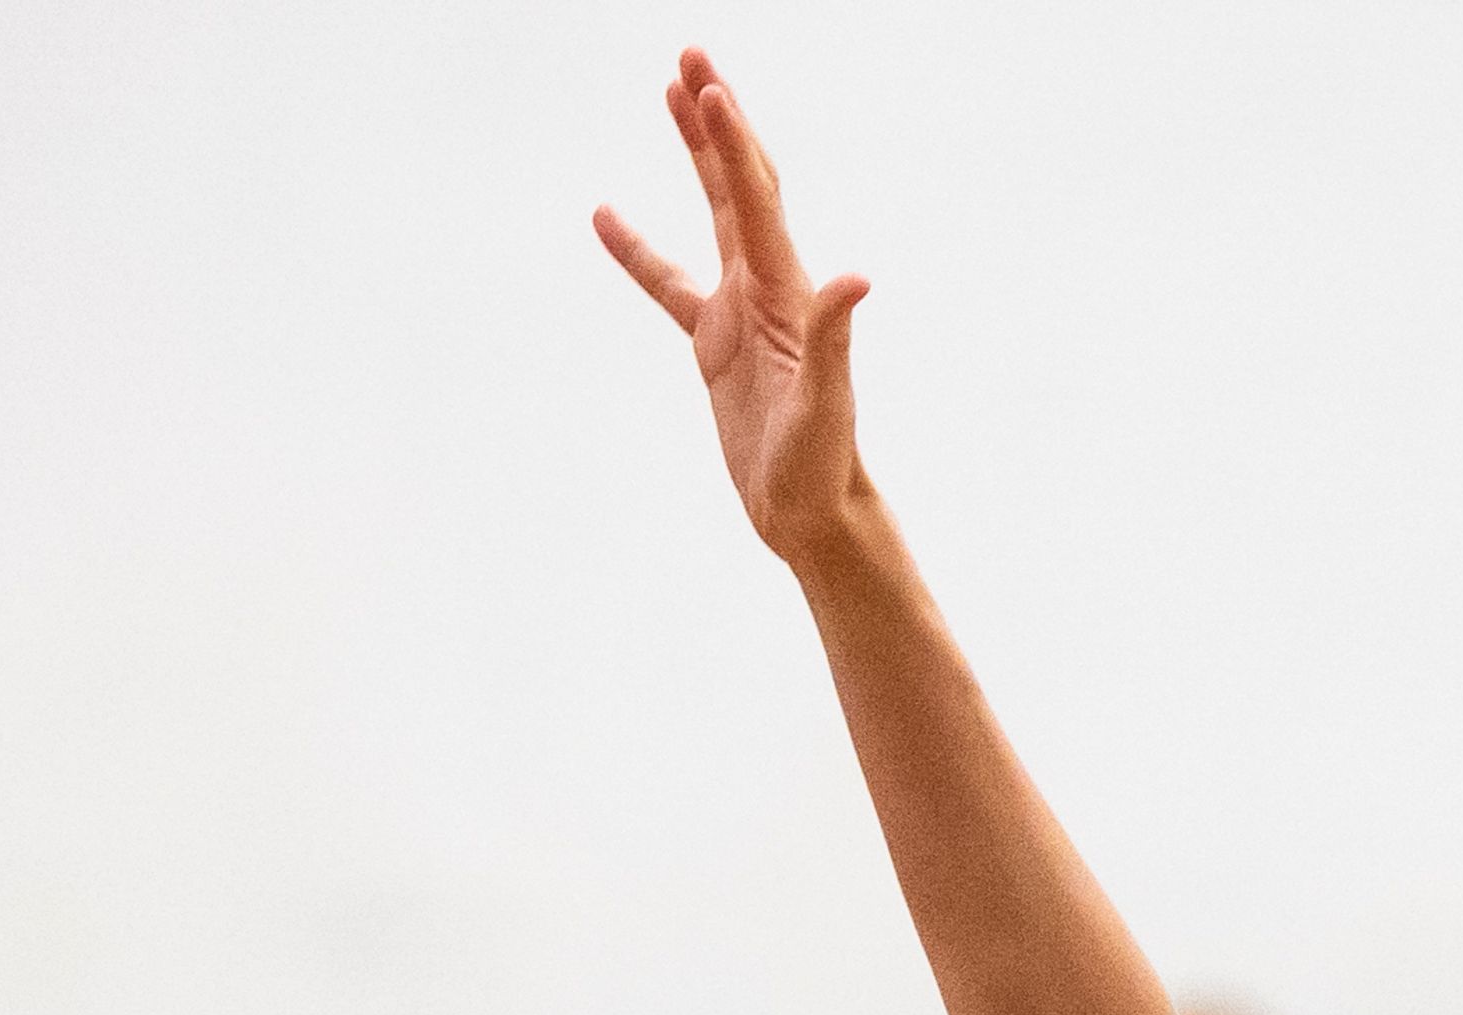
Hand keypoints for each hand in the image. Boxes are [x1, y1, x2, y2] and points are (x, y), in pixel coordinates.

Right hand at [595, 51, 871, 568]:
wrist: (812, 510)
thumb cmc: (823, 463)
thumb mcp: (825, 403)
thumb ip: (834, 337)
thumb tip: (856, 277)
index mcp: (788, 291)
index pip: (755, 199)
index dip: (731, 142)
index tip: (706, 87)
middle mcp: (768, 285)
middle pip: (739, 180)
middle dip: (716, 119)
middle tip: (690, 56)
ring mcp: (741, 309)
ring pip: (714, 212)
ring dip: (694, 152)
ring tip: (671, 93)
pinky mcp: (716, 342)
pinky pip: (670, 283)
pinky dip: (638, 250)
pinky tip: (606, 216)